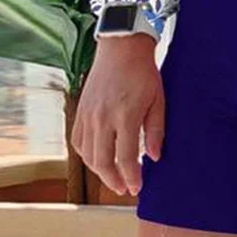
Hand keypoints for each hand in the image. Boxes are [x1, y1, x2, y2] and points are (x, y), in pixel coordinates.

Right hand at [71, 34, 163, 195]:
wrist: (121, 48)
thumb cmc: (144, 73)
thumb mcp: (158, 100)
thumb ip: (156, 130)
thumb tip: (154, 157)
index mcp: (125, 116)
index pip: (125, 158)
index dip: (131, 177)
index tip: (137, 188)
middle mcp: (102, 118)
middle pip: (102, 162)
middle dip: (113, 181)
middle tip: (125, 188)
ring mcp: (88, 115)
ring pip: (87, 155)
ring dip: (99, 171)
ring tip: (114, 177)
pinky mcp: (80, 111)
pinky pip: (78, 142)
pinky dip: (87, 155)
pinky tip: (98, 158)